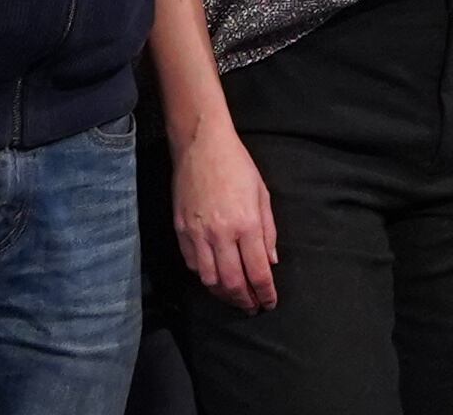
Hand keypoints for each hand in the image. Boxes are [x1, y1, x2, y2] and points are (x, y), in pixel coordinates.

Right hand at [171, 121, 279, 309]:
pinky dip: (204, 276)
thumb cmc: (237, 166)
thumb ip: (268, 231)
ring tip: (234, 298)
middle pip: (233, 282)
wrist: (202, 146)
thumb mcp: (262, 194)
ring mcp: (198, 234)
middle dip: (244, 300)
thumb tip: (271, 261)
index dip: (265, 292)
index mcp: (246, 224)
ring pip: (209, 279)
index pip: (258, 271)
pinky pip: (193, 264)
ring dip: (224, 294)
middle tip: (252, 307)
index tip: (269, 302)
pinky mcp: (181, 231)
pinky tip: (214, 277)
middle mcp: (221, 234)